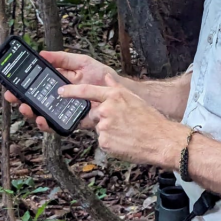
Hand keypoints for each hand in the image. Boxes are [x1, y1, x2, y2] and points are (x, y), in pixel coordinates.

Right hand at [3, 50, 115, 132]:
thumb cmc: (101, 76)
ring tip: (27, 108)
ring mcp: (64, 110)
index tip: (11, 84)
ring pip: (42, 115)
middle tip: (13, 97)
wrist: (119, 92)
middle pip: (35, 101)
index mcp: (58, 82)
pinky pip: (57, 125)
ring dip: (31, 113)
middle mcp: (59, 98)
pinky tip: (43, 119)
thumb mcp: (82, 62)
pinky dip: (48, 124)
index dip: (22, 86)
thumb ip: (63, 58)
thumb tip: (43, 54)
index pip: (36, 85)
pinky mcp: (72, 121)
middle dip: (21, 100)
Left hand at [58, 71, 186, 168]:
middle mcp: (107, 109)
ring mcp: (105, 126)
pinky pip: (103, 142)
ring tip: (127, 133)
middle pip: (96, 114)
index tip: (60, 91)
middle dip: (105, 119)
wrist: (160, 140)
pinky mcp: (104, 142)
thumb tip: (107, 77)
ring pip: (100, 129)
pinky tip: (125, 142)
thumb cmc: (151, 120)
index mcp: (115, 96)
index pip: (87, 91)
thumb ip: (117, 87)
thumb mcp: (134, 98)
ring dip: (110, 132)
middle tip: (123, 124)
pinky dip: (112, 143)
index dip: (71, 91)